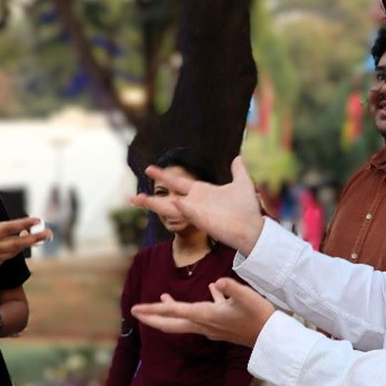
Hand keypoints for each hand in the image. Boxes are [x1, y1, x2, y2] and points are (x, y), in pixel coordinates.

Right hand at [0, 194, 49, 283]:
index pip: (7, 229)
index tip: (36, 220)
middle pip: (16, 243)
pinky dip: (12, 252)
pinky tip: (15, 248)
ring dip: (25, 244)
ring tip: (36, 238)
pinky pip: (3, 259)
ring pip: (11, 252)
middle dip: (34, 238)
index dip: (23, 224)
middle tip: (49, 233)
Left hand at [131, 276, 276, 347]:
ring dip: (172, 311)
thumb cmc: (260, 316)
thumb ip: (231, 288)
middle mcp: (204, 324)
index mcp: (205, 315)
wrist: (272, 338)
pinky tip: (213, 289)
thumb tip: (218, 282)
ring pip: (185, 319)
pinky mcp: (222, 326)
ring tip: (162, 298)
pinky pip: (205, 313)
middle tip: (134, 312)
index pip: (173, 312)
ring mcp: (212, 327)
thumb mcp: (247, 298)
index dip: (153, 309)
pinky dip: (202, 303)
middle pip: (171, 323)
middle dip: (152, 318)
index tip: (135, 309)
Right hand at [132, 155, 264, 254]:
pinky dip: (181, 207)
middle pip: (166, 199)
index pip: (177, 183)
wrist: (254, 227)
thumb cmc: (247, 210)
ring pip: (169, 208)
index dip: (162, 176)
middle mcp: (195, 203)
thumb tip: (238, 158)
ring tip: (136, 200)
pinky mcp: (202, 221)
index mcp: (201, 193)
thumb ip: (238, 170)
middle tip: (131, 196)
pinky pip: (189, 212)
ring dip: (153, 204)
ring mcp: (196, 212)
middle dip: (149, 198)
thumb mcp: (242, 184)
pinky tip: (173, 201)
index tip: (148, 169)